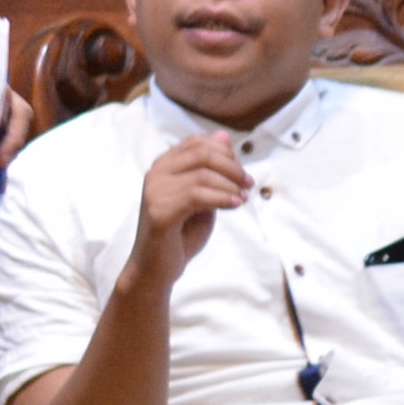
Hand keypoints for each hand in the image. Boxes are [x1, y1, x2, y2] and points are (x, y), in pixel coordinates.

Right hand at [132, 131, 251, 275]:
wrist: (156, 269)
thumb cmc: (181, 234)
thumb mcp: (202, 196)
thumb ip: (211, 169)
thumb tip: (225, 136)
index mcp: (164, 165)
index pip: (198, 142)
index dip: (226, 154)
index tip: (242, 174)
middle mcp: (156, 173)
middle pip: (202, 153)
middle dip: (232, 167)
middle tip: (248, 185)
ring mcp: (155, 191)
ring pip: (203, 174)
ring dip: (230, 185)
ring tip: (242, 198)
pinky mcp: (159, 211)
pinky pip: (197, 195)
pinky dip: (222, 198)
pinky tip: (234, 205)